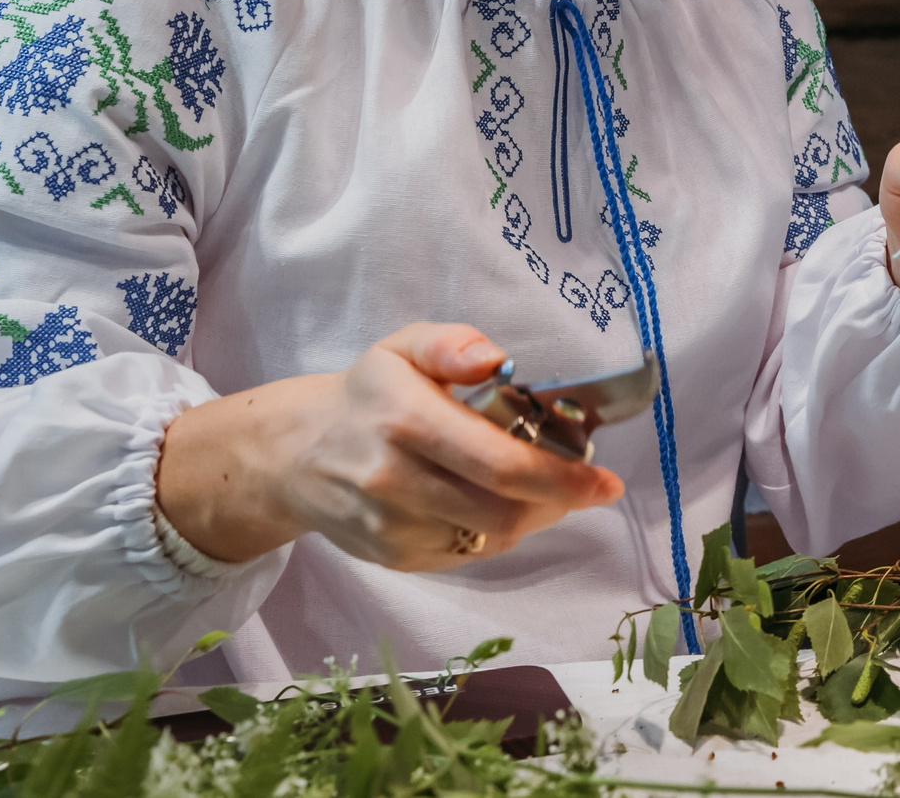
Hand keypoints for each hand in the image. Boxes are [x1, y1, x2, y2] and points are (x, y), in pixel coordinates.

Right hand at [158, 323, 624, 569]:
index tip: (605, 481)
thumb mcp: (402, 347)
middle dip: (557, 500)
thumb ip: (450, 343)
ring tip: (540, 488)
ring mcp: (391, 526)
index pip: (500, 463)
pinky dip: (494, 532)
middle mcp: (396, 480)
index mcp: (406, 420)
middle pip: (503, 510)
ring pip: (490, 537)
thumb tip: (494, 357)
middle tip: (583, 482)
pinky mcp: (391, 557)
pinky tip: (492, 503)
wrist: (294, 454)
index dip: (562, 478)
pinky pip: (466, 553)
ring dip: (531, 517)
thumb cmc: (367, 395)